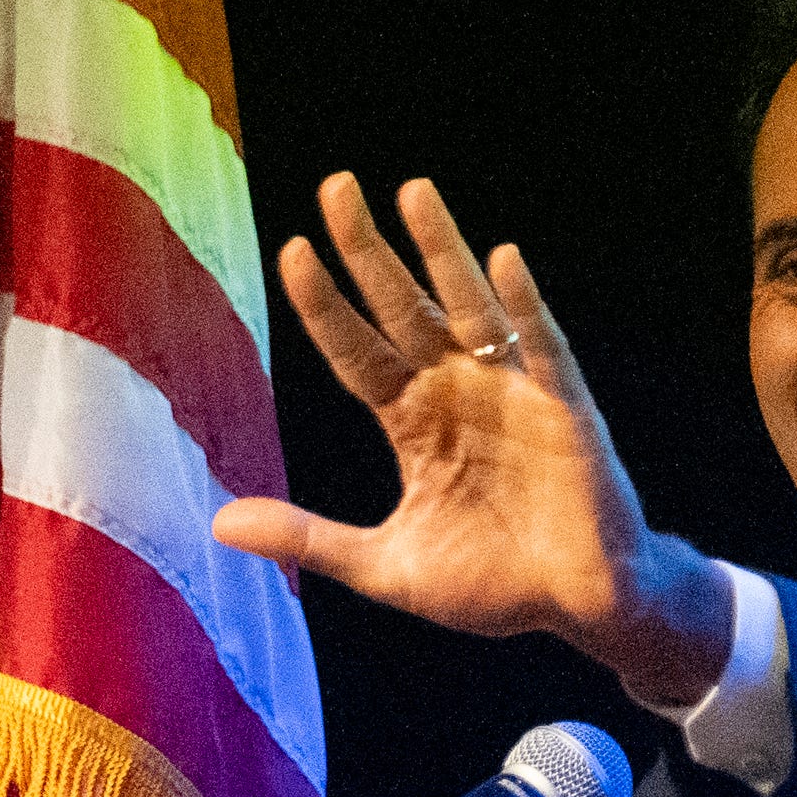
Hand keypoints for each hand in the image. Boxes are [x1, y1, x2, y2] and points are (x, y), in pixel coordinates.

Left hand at [214, 174, 730, 704]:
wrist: (578, 608)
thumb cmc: (491, 587)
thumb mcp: (385, 566)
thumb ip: (309, 539)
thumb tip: (219, 522)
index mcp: (413, 425)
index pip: (357, 352)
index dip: (325, 305)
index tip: (293, 251)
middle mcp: (458, 394)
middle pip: (404, 309)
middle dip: (370, 251)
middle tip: (336, 189)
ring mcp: (512, 394)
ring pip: (470, 308)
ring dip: (443, 250)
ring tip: (413, 193)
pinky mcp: (565, 409)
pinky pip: (543, 347)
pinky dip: (525, 305)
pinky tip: (502, 260)